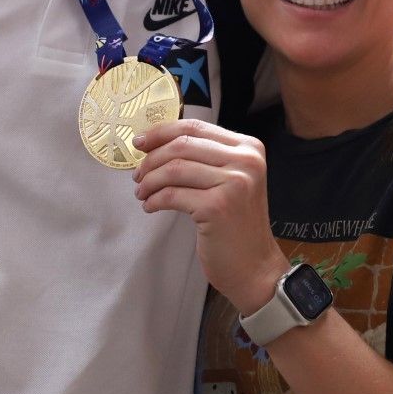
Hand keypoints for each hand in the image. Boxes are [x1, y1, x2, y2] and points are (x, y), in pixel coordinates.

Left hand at [133, 120, 286, 313]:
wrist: (254, 266)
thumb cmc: (236, 225)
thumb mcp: (231, 181)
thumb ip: (206, 158)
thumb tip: (157, 143)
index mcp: (249, 148)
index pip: (195, 127)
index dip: (161, 132)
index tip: (140, 142)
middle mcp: (245, 161)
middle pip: (182, 145)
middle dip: (152, 159)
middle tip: (138, 175)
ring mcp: (233, 183)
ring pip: (174, 169)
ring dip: (150, 181)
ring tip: (142, 192)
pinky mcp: (217, 207)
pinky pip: (172, 195)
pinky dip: (154, 200)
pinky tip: (150, 206)